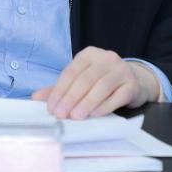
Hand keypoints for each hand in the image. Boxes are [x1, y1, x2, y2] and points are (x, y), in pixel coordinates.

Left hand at [31, 46, 161, 119]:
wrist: (135, 81)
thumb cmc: (102, 81)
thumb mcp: (81, 80)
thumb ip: (60, 88)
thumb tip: (36, 98)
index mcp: (89, 54)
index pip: (71, 72)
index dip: (59, 90)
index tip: (51, 107)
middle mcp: (106, 58)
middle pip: (85, 79)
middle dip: (71, 98)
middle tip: (61, 115)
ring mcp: (121, 70)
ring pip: (101, 86)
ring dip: (87, 103)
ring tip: (76, 117)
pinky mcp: (132, 84)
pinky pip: (118, 96)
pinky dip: (105, 106)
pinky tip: (95, 115)